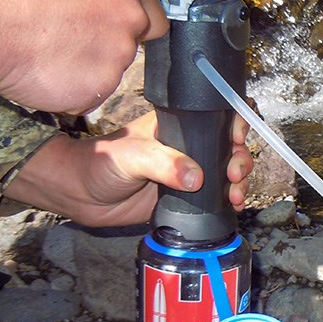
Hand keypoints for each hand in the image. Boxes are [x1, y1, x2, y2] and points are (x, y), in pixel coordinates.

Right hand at [0, 0, 167, 114]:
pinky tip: (43, 72)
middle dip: (108, 45)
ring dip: (85, 67)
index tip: (108, 28)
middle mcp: (129, 20)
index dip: (131, 24)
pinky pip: (88, 94)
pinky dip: (69, 89)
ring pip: (108, 70)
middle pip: (132, 44)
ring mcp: (117, 57)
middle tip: (70, 42)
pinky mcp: (100, 88)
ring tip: (46, 54)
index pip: (153, 15)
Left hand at [3, 113, 252, 227]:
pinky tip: (235, 206)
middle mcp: (188, 146)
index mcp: (178, 125)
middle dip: (239, 159)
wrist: (82, 195)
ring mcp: (189, 172)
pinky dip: (230, 200)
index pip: (216, 116)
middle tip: (233, 175)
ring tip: (236, 195)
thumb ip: (163, 163)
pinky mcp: (186, 198)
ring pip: (227, 172)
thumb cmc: (102, 162)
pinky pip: (216, 196)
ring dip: (239, 182)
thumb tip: (197, 179)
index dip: (235, 124)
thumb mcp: (132, 156)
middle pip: (229, 146)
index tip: (237, 139)